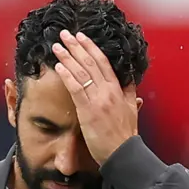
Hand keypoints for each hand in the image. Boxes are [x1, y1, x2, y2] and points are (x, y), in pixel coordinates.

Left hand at [52, 29, 139, 164]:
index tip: (81, 37)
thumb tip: (129, 81)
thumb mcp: (132, 110)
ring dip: (67, 57)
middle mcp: (108, 91)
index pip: (103, 62)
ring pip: (81, 72)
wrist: (123, 154)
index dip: (90, 48)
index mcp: (118, 89)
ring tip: (56, 46)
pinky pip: (76, 88)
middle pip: (90, 62)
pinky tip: (58, 66)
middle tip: (64, 34)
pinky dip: (67, 75)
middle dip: (76, 46)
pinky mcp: (88, 111)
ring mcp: (98, 100)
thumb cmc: (125, 135)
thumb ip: (129, 93)